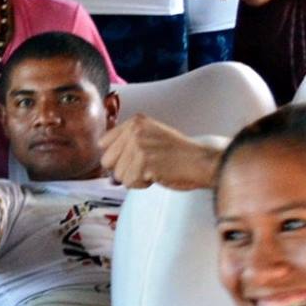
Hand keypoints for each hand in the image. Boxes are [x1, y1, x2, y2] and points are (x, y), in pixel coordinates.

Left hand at [100, 117, 218, 189]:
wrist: (201, 161)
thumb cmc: (177, 153)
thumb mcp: (149, 135)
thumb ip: (127, 140)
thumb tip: (104, 156)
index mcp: (135, 121)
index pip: (104, 143)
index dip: (118, 156)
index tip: (135, 157)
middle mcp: (135, 130)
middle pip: (107, 161)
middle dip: (124, 168)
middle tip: (146, 165)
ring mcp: (139, 146)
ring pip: (118, 175)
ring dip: (135, 177)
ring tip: (154, 168)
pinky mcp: (145, 162)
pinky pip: (130, 183)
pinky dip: (143, 184)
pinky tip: (157, 175)